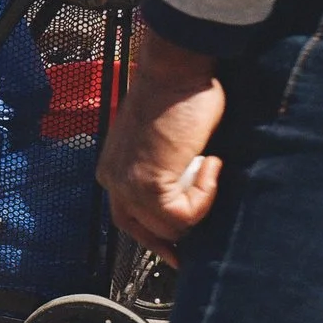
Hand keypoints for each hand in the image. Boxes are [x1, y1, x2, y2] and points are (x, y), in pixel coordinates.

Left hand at [97, 25, 225, 263]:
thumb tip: (188, 192)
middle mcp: (112, 180)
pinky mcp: (148, 185)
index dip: (155, 237)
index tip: (177, 252)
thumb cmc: (178, 95)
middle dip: (173, 238)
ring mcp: (127, 185)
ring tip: (209, 164)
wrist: (175, 70)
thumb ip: (168, 171)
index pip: (127, 219)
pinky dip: (205, 195)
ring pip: (169, 227)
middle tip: (196, 244)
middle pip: (141, 230)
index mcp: (113, 169)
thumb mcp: (166, 143)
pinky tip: (210, 163)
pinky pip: (183, 215)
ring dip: (200, 202)